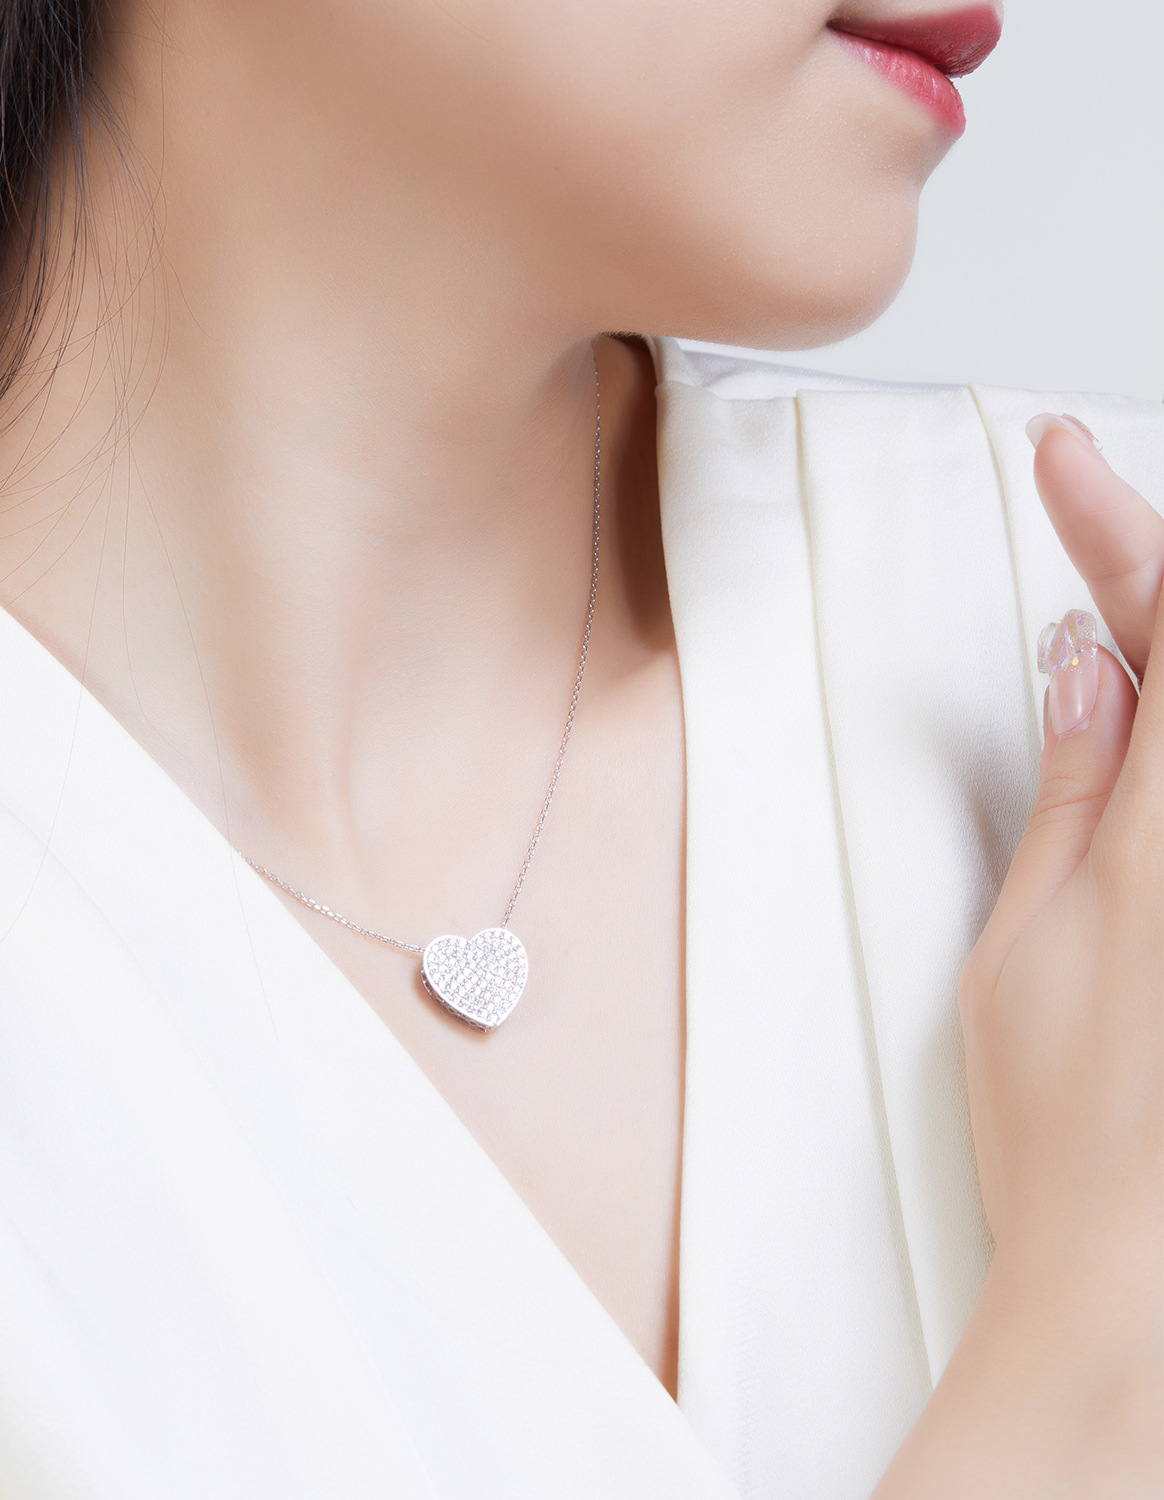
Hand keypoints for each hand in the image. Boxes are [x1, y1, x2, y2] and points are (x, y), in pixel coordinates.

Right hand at [876, 416, 1163, 1494]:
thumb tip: (1089, 662)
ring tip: (1127, 626)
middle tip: (1104, 525)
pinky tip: (1144, 720)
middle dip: (1158, 576)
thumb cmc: (1070, 1130)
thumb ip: (1079, 783)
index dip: (1112, 520)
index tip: (1064, 458)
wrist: (1144, 1280)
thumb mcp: (1028, 938)